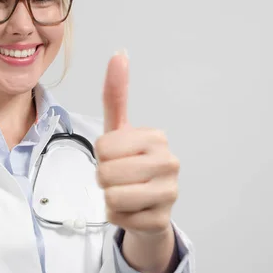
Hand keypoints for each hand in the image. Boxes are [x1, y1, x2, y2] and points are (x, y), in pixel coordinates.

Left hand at [95, 51, 179, 236]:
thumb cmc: (129, 164)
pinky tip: (133, 210)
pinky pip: (118, 217)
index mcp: (156, 137)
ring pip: (112, 196)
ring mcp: (170, 193)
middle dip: (104, 178)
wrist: (148, 207)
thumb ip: (116, 95)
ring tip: (126, 193)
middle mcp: (169, 162)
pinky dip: (117, 216)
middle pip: (105, 172)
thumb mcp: (119, 130)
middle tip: (119, 178)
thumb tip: (119, 52)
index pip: (103, 147)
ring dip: (110, 197)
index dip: (102, 155)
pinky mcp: (161, 220)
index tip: (118, 157)